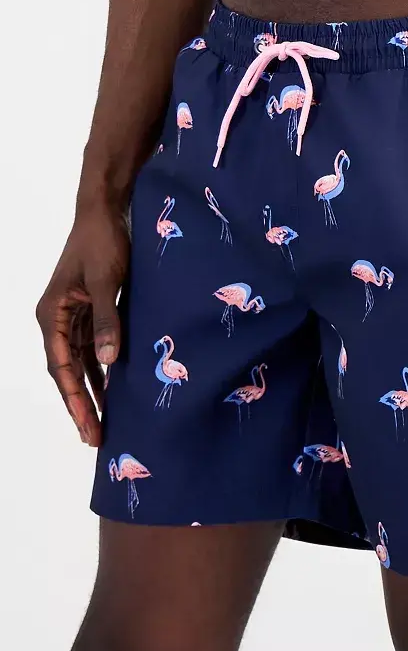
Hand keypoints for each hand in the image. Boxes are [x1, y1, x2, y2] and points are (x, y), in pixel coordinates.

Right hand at [36, 202, 128, 445]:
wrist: (106, 212)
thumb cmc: (101, 243)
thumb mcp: (104, 282)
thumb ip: (108, 321)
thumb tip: (108, 361)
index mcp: (51, 314)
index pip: (61, 367)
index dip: (74, 398)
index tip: (87, 425)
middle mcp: (58, 320)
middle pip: (69, 371)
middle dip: (81, 404)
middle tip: (95, 437)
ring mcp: (74, 316)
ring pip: (81, 363)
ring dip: (92, 391)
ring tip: (103, 422)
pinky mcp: (91, 311)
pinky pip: (94, 348)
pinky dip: (103, 369)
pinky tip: (113, 389)